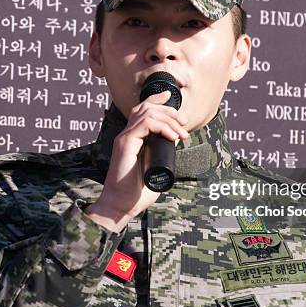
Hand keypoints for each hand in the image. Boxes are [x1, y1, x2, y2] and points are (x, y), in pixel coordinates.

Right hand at [85, 91, 188, 231]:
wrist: (121, 205)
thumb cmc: (136, 192)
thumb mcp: (153, 168)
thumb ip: (159, 157)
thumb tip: (174, 149)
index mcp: (132, 139)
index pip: (142, 110)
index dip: (157, 100)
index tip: (175, 103)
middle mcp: (126, 135)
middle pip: (145, 107)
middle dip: (169, 110)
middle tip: (184, 122)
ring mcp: (124, 138)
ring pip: (147, 113)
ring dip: (169, 120)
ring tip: (181, 134)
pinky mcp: (125, 144)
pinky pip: (144, 124)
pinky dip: (161, 126)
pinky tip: (172, 137)